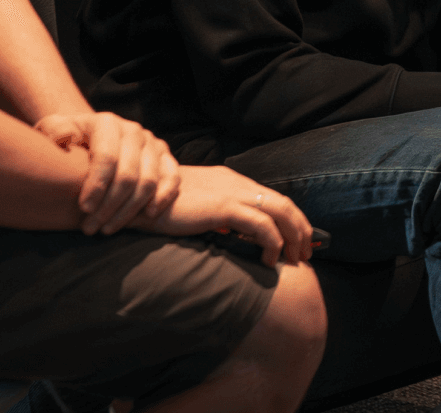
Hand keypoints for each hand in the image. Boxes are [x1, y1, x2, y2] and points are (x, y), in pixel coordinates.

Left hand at [34, 111, 180, 234]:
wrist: (89, 139)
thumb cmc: (66, 140)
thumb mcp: (51, 128)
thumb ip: (53, 130)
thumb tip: (67, 139)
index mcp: (106, 123)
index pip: (106, 157)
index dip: (96, 185)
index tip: (83, 209)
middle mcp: (133, 131)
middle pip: (128, 174)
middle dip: (109, 206)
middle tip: (91, 228)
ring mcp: (152, 143)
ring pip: (149, 181)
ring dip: (129, 210)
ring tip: (108, 228)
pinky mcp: (166, 157)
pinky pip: (173, 178)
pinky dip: (163, 197)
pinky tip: (148, 215)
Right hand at [129, 165, 314, 266]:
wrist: (135, 198)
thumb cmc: (157, 206)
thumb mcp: (192, 207)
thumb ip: (213, 214)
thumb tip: (230, 233)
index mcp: (230, 181)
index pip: (271, 198)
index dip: (289, 219)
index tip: (296, 240)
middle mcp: (236, 182)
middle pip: (283, 203)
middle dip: (300, 229)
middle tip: (304, 254)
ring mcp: (231, 192)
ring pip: (280, 211)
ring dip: (293, 237)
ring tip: (294, 260)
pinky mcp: (223, 206)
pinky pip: (261, 225)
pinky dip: (272, 242)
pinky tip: (268, 260)